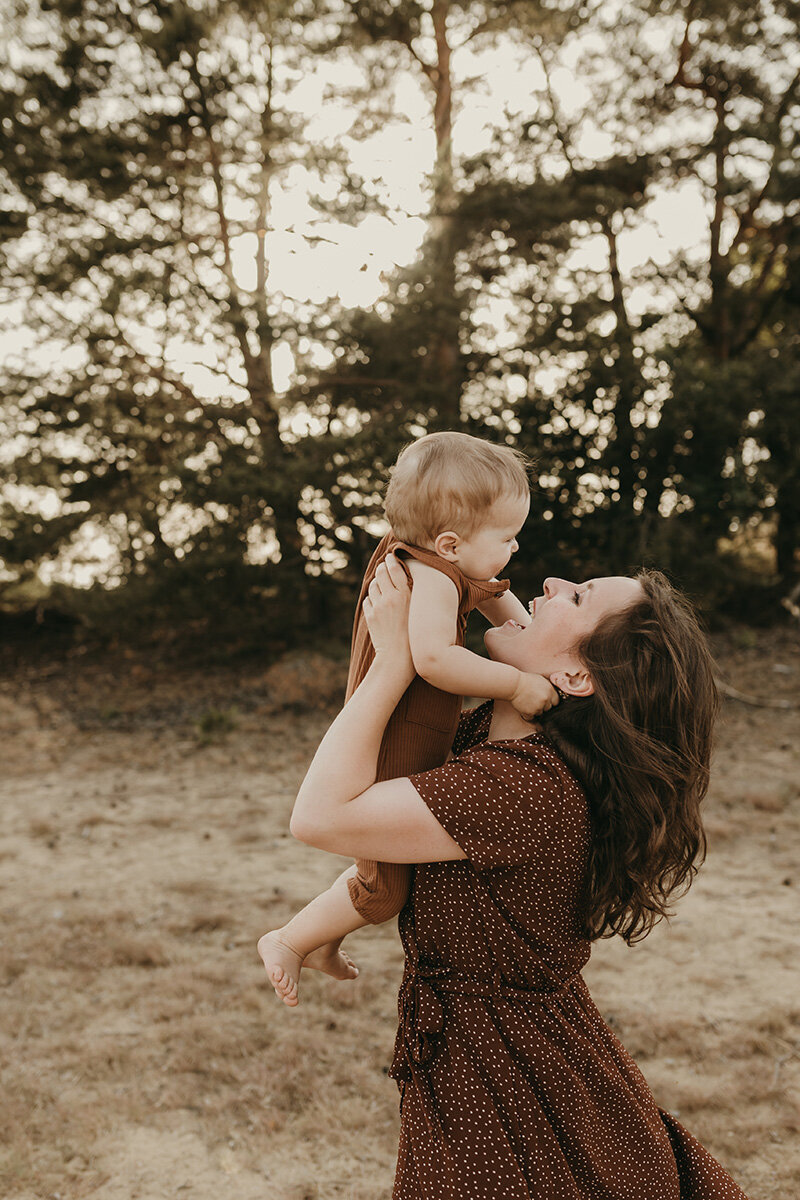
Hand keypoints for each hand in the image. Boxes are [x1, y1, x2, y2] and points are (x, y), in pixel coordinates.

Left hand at [363, 554, 414, 684]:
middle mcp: (391, 598)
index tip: (390, 557)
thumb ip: (412, 595)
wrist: (399, 658)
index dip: (391, 560)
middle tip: (383, 567)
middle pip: (381, 572)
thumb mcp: (419, 612)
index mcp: (406, 595)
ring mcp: (379, 607)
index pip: (395, 568)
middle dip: (381, 568)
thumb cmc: (415, 635)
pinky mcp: (370, 616)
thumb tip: (407, 578)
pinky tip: (377, 603)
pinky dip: (372, 599)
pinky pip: (368, 600)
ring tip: (381, 586)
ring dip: (376, 583)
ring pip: (373, 585)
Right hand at [510, 671, 558, 720]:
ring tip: (528, 702)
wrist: (514, 684)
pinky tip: (524, 707)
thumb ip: (549, 689)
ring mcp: (538, 707)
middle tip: (534, 700)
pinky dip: (527, 714)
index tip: (545, 700)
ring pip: (540, 713)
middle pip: (548, 708)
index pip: (556, 702)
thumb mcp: (541, 680)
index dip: (550, 701)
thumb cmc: (526, 680)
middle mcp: (546, 699)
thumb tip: (553, 696)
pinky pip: (531, 717)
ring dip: (535, 710)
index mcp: (550, 691)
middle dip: (542, 706)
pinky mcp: (530, 712)